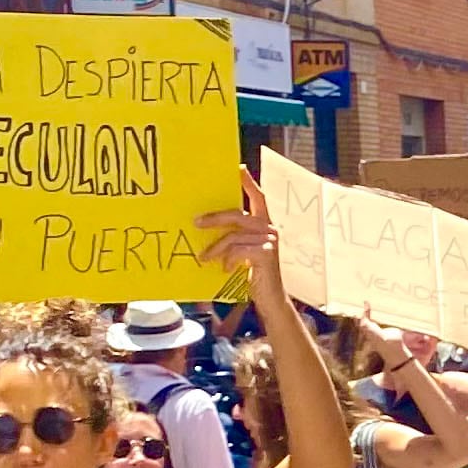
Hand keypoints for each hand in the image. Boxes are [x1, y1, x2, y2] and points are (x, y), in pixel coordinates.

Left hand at [194, 179, 281, 294]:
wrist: (271, 298)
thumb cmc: (255, 275)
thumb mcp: (244, 252)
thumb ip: (235, 238)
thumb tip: (207, 227)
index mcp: (265, 225)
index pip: (259, 198)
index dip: (249, 183)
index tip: (239, 168)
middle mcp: (269, 228)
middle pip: (237, 215)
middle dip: (215, 218)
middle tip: (196, 223)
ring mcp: (269, 240)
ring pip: (233, 236)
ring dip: (215, 248)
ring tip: (204, 258)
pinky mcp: (266, 253)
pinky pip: (238, 250)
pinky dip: (228, 259)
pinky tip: (226, 269)